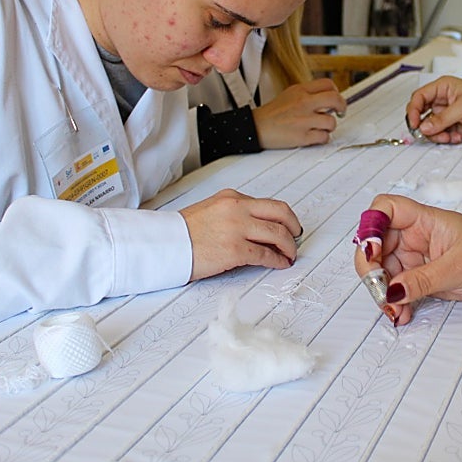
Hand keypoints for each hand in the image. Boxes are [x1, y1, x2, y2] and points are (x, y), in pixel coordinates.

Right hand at [181, 189, 301, 280]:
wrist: (164, 244)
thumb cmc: (182, 232)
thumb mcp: (210, 211)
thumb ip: (233, 214)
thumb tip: (255, 228)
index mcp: (231, 198)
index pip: (268, 204)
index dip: (284, 217)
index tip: (289, 227)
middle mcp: (237, 209)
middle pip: (281, 213)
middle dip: (294, 228)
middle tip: (297, 238)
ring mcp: (237, 228)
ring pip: (278, 234)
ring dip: (289, 246)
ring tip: (290, 255)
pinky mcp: (235, 250)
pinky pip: (266, 254)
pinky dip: (278, 260)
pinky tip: (280, 264)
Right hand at [252, 78, 345, 148]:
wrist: (256, 127)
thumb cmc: (273, 113)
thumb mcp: (290, 94)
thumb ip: (308, 94)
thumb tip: (329, 98)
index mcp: (300, 91)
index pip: (328, 85)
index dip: (336, 92)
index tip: (336, 100)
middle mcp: (303, 103)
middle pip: (335, 99)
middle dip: (342, 106)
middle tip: (341, 112)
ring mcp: (303, 120)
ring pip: (331, 122)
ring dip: (329, 126)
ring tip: (321, 127)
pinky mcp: (302, 136)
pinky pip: (323, 137)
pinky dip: (322, 138)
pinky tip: (315, 136)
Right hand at [353, 194, 461, 325]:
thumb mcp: (459, 268)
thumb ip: (424, 280)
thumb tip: (393, 292)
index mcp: (423, 221)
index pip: (386, 209)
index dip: (371, 226)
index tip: (373, 251)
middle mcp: (413, 236)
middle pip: (376, 244)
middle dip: (372, 269)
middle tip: (380, 293)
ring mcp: (413, 256)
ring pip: (383, 270)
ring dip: (383, 292)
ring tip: (395, 311)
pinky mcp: (417, 276)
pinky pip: (396, 288)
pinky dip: (395, 302)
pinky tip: (402, 314)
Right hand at [406, 77, 461, 143]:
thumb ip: (441, 119)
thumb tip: (424, 127)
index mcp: (443, 87)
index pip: (419, 97)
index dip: (413, 110)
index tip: (414, 124)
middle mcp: (442, 100)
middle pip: (420, 113)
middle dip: (423, 125)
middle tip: (426, 133)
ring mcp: (446, 113)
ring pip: (428, 126)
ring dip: (435, 134)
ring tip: (448, 137)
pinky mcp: (451, 125)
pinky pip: (439, 134)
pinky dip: (445, 138)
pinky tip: (456, 136)